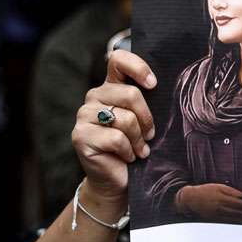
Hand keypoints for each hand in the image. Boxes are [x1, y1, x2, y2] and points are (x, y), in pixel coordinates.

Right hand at [71, 50, 156, 202]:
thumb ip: (146, 102)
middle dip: (147, 119)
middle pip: (130, 94)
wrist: (117, 181)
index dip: (138, 67)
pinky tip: (128, 157)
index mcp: (110, 87)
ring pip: (125, 119)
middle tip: (150, 136)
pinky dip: (129, 151)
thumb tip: (161, 89)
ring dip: (138, 139)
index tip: (153, 84)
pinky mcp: (80, 136)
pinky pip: (117, 138)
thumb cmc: (135, 149)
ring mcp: (84, 116)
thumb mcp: (143, 121)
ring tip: (139, 150)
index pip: (118, 60)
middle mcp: (94, 97)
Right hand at [176, 184, 241, 217]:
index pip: (240, 204)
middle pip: (239, 213)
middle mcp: (221, 209)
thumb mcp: (218, 186)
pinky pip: (228, 222)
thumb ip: (232, 191)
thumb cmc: (205, 190)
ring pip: (235, 219)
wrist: (190, 199)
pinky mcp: (215, 219)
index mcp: (223, 199)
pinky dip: (237, 222)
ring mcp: (218, 215)